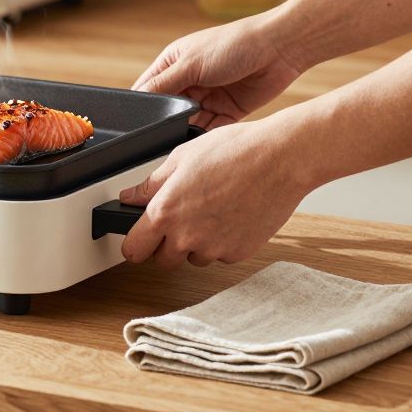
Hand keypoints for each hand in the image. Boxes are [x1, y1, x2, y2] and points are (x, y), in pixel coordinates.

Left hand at [118, 119, 314, 267]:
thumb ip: (151, 184)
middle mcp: (187, 237)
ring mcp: (215, 248)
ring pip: (194, 258)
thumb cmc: (234, 151)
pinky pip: (222, 255)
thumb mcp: (182, 158)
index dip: (135, 244)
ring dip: (196, 243)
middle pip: (163, 261)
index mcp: (165, 213)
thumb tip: (130, 197)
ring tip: (211, 210)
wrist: (281, 159)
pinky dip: (223, 241)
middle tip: (179, 219)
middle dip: (165, 245)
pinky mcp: (240, 253)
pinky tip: (232, 215)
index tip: (140, 238)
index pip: (134, 250)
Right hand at [133, 12, 305, 129]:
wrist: (279, 49)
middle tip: (167, 130)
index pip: (149, 89)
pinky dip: (208, 136)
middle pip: (169, 109)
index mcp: (174, 63)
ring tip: (189, 133)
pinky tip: (206, 139)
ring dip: (188, 129)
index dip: (144, 106)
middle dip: (169, 120)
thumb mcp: (190, 63)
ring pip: (189, 122)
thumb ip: (163, 84)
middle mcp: (190, 81)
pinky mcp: (228, 111)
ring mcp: (209, 97)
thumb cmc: (234, 44)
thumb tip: (139, 102)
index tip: (139, 123)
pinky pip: (212, 129)